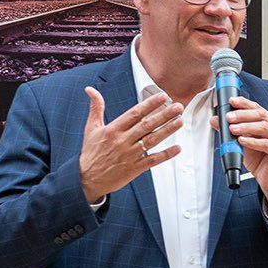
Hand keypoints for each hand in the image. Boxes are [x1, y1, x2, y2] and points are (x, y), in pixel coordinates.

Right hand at [78, 87, 181, 203]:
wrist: (87, 178)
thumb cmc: (91, 152)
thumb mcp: (90, 128)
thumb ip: (96, 108)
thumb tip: (90, 89)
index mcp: (113, 130)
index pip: (135, 113)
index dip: (150, 104)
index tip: (163, 96)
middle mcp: (122, 141)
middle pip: (147, 125)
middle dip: (164, 115)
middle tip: (178, 106)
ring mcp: (130, 155)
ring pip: (152, 140)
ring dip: (168, 130)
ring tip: (180, 121)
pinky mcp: (134, 168)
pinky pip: (153, 160)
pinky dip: (166, 154)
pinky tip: (177, 148)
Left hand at [213, 96, 267, 213]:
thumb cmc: (260, 160)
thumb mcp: (242, 143)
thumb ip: (231, 131)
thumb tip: (216, 120)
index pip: (257, 108)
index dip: (244, 103)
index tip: (232, 101)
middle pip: (261, 115)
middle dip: (243, 114)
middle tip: (229, 117)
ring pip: (264, 127)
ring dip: (246, 127)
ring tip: (233, 129)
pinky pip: (267, 144)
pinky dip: (253, 141)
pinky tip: (242, 140)